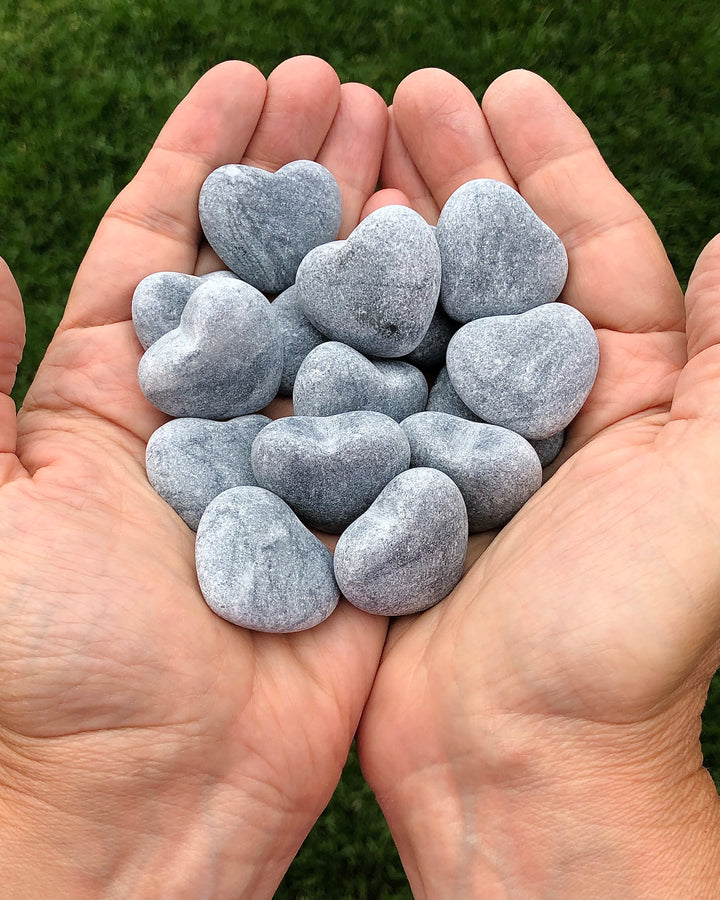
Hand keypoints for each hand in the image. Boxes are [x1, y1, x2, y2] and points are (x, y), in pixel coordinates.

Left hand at [0, 56, 389, 898]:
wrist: (136, 800)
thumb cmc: (40, 661)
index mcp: (119, 398)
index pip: (167, 245)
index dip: (204, 160)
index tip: (249, 82)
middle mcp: (215, 419)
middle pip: (270, 269)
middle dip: (307, 176)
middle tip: (354, 94)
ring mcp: (299, 468)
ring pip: (344, 328)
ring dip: (373, 240)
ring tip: (412, 153)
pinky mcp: (364, 523)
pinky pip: (406, 421)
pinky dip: (433, 351)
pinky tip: (460, 277)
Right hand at [358, 69, 718, 898]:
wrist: (515, 763)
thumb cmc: (621, 634)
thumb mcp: (713, 487)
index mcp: (617, 396)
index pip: (584, 248)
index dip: (547, 163)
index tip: (504, 88)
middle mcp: (532, 411)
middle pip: (490, 265)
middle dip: (453, 176)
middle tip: (404, 94)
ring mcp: (449, 447)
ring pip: (415, 314)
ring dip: (387, 233)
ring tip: (343, 156)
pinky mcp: (381, 489)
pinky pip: (354, 387)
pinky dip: (328, 327)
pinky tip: (293, 270)